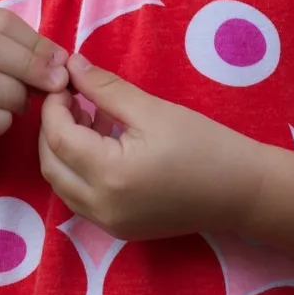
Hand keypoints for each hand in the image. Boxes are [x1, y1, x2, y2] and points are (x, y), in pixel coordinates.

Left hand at [38, 54, 257, 239]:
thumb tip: (72, 65)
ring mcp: (109, 224)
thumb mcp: (152, 109)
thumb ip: (106, 88)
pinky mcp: (119, 228)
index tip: (65, 79)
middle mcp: (101, 207)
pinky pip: (81, 197)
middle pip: (51, 165)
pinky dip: (79, 169)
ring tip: (87, 114)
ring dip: (63, 149)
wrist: (242, 192)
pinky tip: (101, 141)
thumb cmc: (203, 145)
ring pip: (62, 184)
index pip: (59, 138)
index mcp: (109, 176)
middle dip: (52, 127)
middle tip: (71, 95)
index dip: (54, 106)